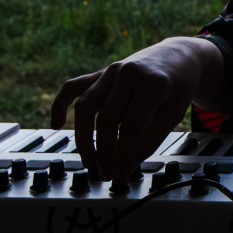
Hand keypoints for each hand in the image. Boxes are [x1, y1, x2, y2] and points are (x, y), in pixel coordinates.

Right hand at [50, 37, 224, 180]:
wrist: (178, 56)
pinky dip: (59, 105)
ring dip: (83, 137)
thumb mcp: (175, 112)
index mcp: (154, 84)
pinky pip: (73, 87)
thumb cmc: (178, 87)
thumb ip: (151, 138)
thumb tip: (126, 166)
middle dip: (104, 151)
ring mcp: (112, 70)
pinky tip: (55, 125)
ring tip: (90, 161)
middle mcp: (129, 73)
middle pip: (107, 119)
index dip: (123, 155)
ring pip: (86, 106)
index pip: (131, 126)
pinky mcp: (101, 72)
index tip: (120, 175)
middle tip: (106, 173)